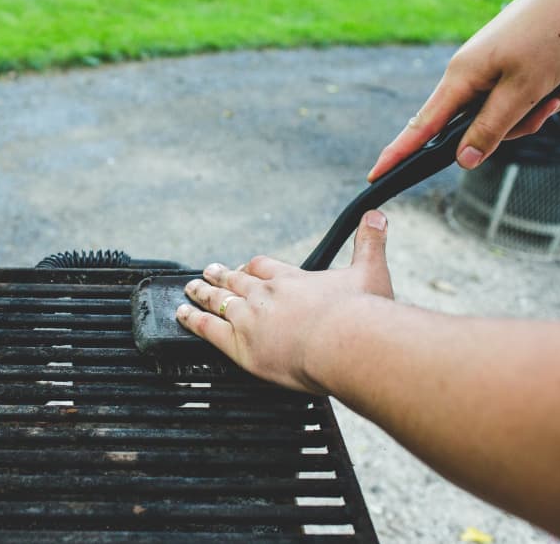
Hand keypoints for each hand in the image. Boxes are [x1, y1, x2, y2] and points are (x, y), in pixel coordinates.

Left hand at [176, 211, 393, 392]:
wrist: (347, 344)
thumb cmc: (361, 315)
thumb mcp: (371, 271)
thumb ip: (371, 242)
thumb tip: (377, 215)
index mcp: (292, 279)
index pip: (263, 267)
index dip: (252, 267)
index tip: (246, 267)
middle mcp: (266, 295)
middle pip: (237, 281)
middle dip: (222, 276)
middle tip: (209, 271)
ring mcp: (250, 318)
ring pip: (219, 301)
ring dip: (203, 293)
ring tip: (192, 288)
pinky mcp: (240, 345)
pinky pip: (207, 328)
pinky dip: (192, 320)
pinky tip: (182, 314)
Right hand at [368, 0, 559, 180]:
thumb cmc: (551, 32)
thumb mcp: (524, 89)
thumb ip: (492, 128)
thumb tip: (463, 161)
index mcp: (461, 78)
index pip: (421, 127)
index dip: (398, 153)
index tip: (376, 174)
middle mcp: (468, 77)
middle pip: (472, 129)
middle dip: (509, 130)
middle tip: (544, 108)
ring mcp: (487, 73)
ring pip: (499, 119)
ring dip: (531, 114)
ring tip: (556, 92)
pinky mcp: (505, 70)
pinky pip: (514, 104)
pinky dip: (538, 102)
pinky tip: (559, 84)